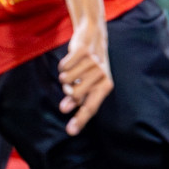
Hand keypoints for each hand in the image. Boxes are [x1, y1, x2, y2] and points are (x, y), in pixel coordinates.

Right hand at [58, 18, 112, 135]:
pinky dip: (63, 64)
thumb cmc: (89, 66)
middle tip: (74, 79)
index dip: (80, 120)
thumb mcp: (86, 83)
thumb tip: (64, 109)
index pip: (90, 107)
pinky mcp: (83, 51)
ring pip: (65, 80)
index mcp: (105, 87)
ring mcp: (93, 63)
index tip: (70, 132)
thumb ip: (76, 99)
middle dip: (68, 89)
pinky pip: (63, 66)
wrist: (93, 36)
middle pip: (73, 94)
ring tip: (75, 68)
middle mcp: (101, 76)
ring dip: (65, 75)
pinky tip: (72, 58)